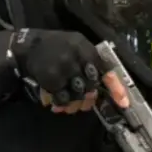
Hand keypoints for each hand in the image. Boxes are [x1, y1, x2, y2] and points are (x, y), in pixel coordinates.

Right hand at [12, 29, 128, 113]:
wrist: (28, 46)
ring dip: (75, 104)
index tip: (124, 103)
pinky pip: (63, 98)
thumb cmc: (56, 45)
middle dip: (90, 98)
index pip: (105, 70)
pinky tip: (57, 104)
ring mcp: (64, 69)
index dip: (116, 88)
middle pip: (91, 86)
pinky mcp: (52, 79)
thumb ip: (90, 60)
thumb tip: (107, 82)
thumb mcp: (76, 44)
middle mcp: (76, 58)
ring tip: (71, 107)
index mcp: (85, 48)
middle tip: (86, 104)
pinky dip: (62, 104)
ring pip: (78, 94)